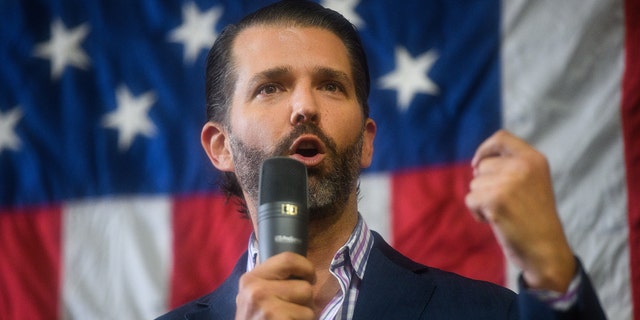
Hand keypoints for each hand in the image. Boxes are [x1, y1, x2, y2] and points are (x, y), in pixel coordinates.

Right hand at [236, 252, 315, 319]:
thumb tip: (303, 269)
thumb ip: (272, 280)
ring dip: (305, 316)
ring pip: (310, 306)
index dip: (306, 268)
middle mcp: (256, 291)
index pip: (288, 259)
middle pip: (304, 287)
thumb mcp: (256, 296)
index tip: (310, 278)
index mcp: (251, 279)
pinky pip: (307, 318)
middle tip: (291, 311)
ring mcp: (267, 309)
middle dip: (305, 302)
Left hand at [465, 130, 575, 291]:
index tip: (476, 164)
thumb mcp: (531, 183)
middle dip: (484, 184)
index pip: (501, 137)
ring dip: (481, 200)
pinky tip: (495, 221)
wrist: (546, 250)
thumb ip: (511, 167)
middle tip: (504, 203)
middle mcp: (523, 166)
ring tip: (504, 213)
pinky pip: (470, 200)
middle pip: (482, 165)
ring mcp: (509, 182)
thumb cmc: (534, 219)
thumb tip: (476, 163)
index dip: (484, 149)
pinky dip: (476, 212)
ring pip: (474, 184)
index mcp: (534, 159)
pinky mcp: (495, 199)